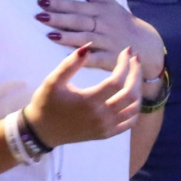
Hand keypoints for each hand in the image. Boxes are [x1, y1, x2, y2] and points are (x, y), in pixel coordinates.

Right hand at [23, 45, 141, 147]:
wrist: (42, 131)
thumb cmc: (46, 103)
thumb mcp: (53, 81)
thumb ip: (70, 64)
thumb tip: (88, 46)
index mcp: (88, 102)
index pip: (116, 81)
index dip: (124, 64)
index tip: (126, 50)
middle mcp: (101, 117)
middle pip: (130, 94)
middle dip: (136, 73)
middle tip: (135, 58)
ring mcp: (105, 127)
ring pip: (133, 108)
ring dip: (138, 89)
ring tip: (134, 74)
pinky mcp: (106, 134)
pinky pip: (129, 122)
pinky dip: (135, 108)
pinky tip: (131, 95)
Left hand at [37, 0, 164, 79]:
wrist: (145, 44)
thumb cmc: (121, 21)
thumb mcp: (107, 2)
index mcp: (100, 10)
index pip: (77, 5)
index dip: (59, 3)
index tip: (42, 1)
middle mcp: (103, 24)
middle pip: (79, 21)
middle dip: (60, 18)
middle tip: (39, 15)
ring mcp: (107, 42)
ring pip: (86, 38)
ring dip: (68, 37)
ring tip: (50, 35)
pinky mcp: (110, 59)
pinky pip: (96, 59)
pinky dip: (84, 58)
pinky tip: (71, 59)